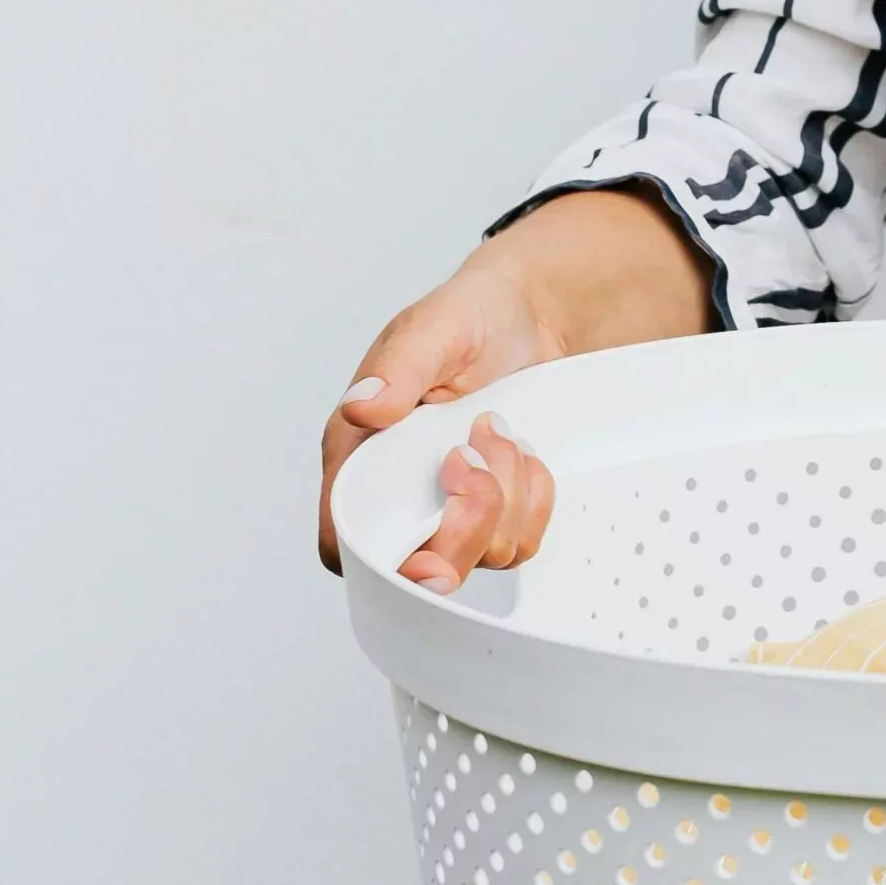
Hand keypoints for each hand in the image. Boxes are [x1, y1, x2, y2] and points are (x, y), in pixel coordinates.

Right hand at [317, 185, 715, 591]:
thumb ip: (398, 369)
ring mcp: (452, 506)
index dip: (383, 565)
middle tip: (474, 448)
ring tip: (502, 429)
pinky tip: (528, 453)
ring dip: (508, 492)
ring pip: (487, 552)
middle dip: (467, 521)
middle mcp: (402, 490)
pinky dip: (536, 498)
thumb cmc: (470, 319)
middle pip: (426, 565)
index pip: (349, 538)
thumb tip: (362, 408)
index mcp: (360, 453)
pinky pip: (524, 539)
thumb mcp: (433, 329)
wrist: (531, 320)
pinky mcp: (499, 511)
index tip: (430, 558)